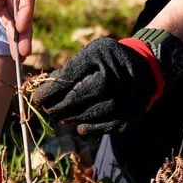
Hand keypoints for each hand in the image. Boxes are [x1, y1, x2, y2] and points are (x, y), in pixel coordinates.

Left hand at [32, 37, 161, 134]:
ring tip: (60, 117)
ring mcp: (129, 93)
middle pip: (83, 95)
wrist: (145, 67)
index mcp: (102, 54)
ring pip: (96, 112)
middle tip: (47, 110)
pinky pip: (112, 124)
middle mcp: (118, 73)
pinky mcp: (135, 111)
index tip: (37, 99)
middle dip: (60, 105)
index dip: (50, 90)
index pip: (70, 75)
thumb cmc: (107, 60)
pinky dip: (94, 128)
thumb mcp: (89, 54)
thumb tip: (44, 91)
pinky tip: (80, 128)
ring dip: (75, 117)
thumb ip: (69, 70)